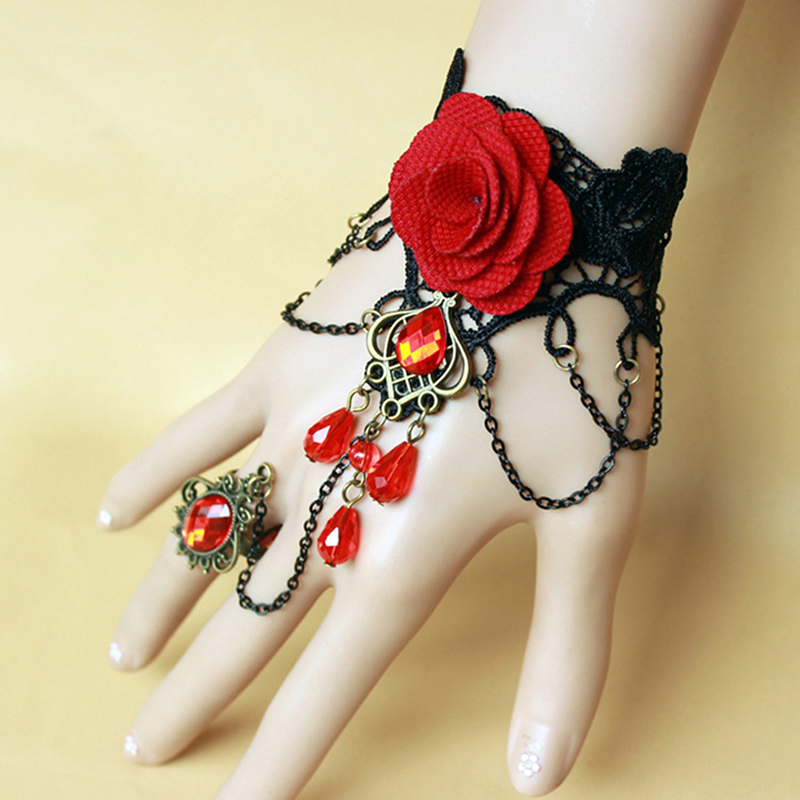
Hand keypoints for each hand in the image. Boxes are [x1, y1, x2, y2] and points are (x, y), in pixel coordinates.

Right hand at [98, 231, 654, 798]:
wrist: (544, 229)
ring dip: (166, 600)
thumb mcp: (595, 523)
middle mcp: (334, 501)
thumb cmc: (577, 369)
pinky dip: (157, 470)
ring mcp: (297, 425)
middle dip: (201, 692)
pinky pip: (200, 425)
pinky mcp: (286, 358)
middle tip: (146, 746)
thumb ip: (564, 653)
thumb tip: (536, 777)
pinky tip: (113, 509)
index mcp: (408, 551)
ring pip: (212, 535)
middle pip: (252, 621)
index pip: (331, 684)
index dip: (283, 760)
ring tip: (124, 654)